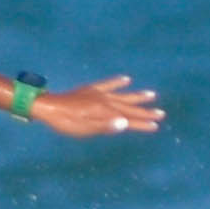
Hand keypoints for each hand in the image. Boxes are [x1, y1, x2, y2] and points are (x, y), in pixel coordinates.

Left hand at [33, 75, 163, 137]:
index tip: (156, 125)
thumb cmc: (65, 122)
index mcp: (104, 112)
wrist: (48, 107)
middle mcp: (105, 101)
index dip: (142, 123)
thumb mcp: (84, 129)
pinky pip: (107, 84)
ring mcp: (98, 94)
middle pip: (129, 107)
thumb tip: (125, 124)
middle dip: (145, 111)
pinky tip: (126, 79)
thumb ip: (105, 126)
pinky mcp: (90, 89)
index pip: (128, 119)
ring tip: (151, 94)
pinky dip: (117, 82)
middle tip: (161, 113)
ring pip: (122, 95)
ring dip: (137, 96)